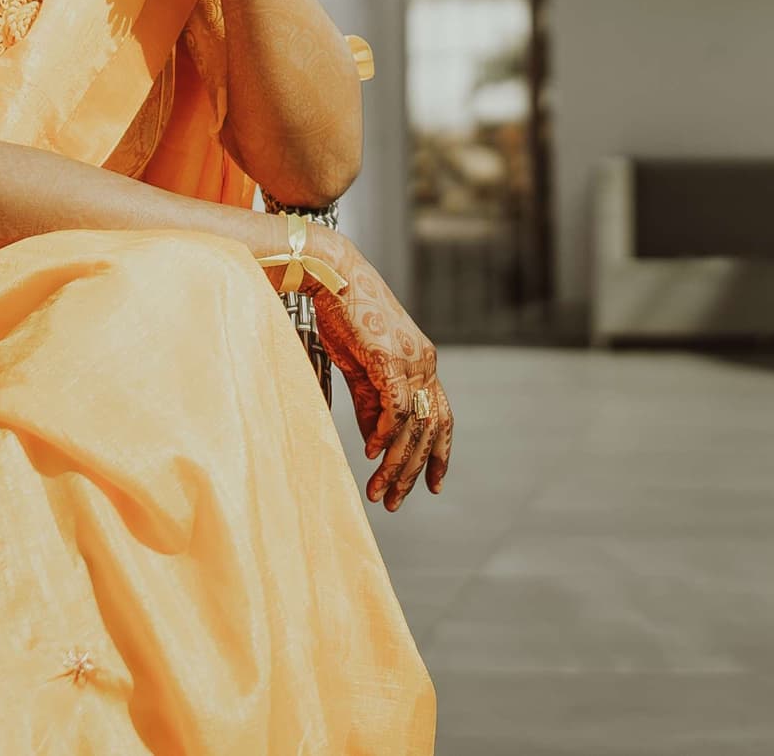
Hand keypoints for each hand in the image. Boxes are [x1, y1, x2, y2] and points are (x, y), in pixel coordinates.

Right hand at [302, 227, 453, 508]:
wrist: (332, 274)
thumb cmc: (344, 316)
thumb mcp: (359, 369)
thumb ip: (370, 406)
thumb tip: (377, 445)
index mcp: (422, 362)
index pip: (441, 417)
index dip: (440, 454)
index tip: (434, 486)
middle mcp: (424, 361)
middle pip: (431, 428)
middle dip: (414, 470)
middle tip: (395, 501)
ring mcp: (410, 358)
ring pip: (415, 424)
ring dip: (397, 463)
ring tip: (380, 490)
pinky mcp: (390, 357)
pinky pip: (395, 406)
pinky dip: (385, 434)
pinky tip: (372, 454)